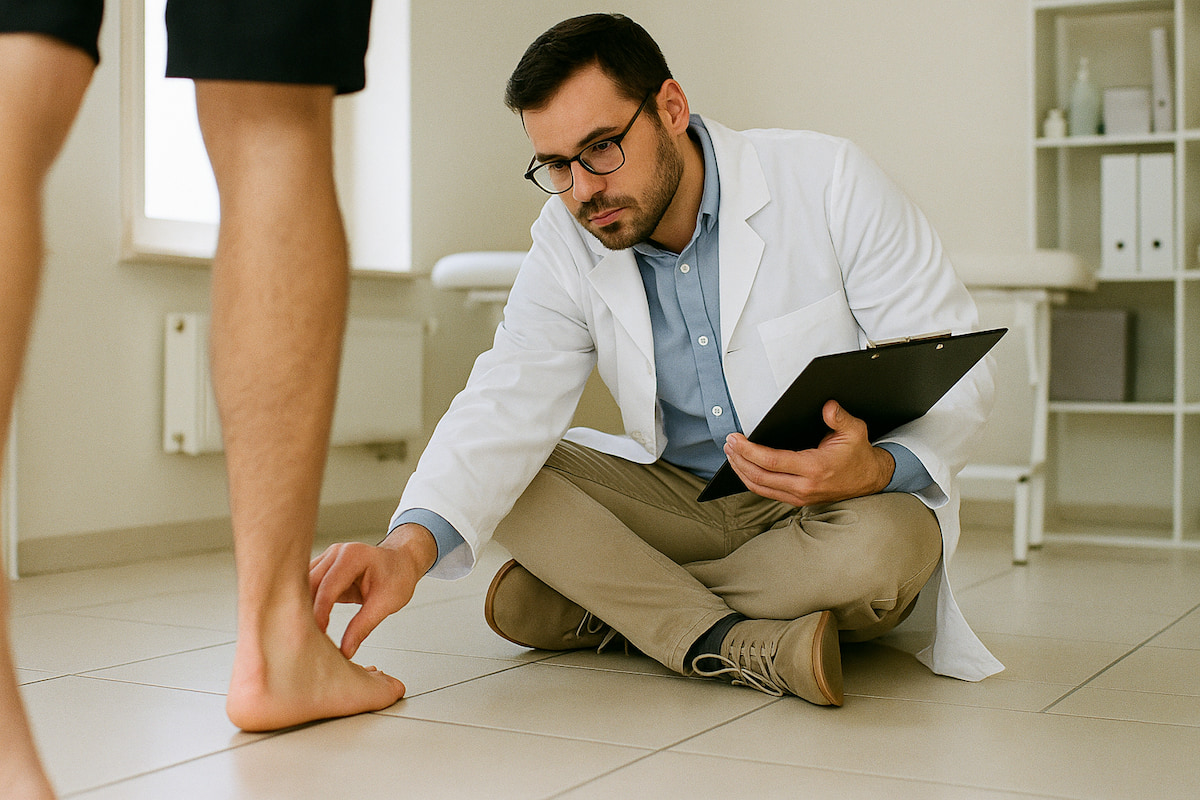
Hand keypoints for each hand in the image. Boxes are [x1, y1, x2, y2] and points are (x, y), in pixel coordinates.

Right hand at [309, 524, 437, 657]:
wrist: (401, 562)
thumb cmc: (398, 576)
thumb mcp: (386, 603)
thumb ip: (364, 626)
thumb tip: (346, 651)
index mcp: (353, 556)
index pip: (328, 586)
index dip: (320, 612)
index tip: (317, 633)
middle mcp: (336, 553)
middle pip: (310, 583)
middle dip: (305, 610)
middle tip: (305, 637)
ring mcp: (327, 558)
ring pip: (303, 584)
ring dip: (301, 607)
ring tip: (303, 632)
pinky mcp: (323, 568)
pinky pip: (307, 586)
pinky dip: (305, 604)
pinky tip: (306, 622)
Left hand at [724, 400, 894, 506]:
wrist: (870, 480)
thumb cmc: (859, 455)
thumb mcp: (855, 430)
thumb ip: (840, 417)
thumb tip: (827, 406)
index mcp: (814, 468)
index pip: (772, 461)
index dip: (749, 450)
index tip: (735, 439)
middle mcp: (804, 486)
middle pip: (759, 476)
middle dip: (739, 459)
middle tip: (728, 443)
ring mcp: (799, 496)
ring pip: (759, 487)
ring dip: (741, 470)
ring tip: (730, 454)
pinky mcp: (796, 500)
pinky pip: (766, 492)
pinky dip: (751, 480)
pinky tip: (743, 468)